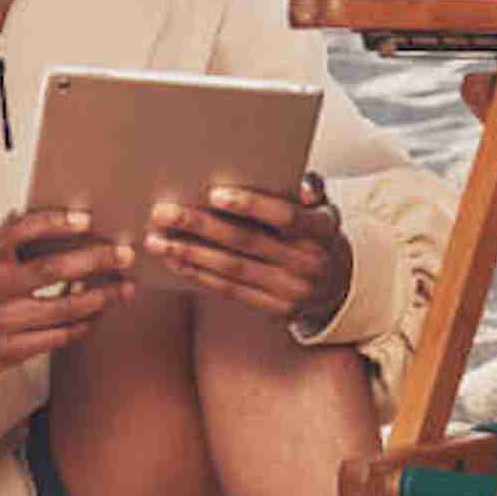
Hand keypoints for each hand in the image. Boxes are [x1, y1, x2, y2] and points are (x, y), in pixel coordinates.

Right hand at [0, 208, 135, 376]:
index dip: (53, 224)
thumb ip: (23, 229)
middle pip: (51, 270)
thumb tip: (67, 205)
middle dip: (94, 261)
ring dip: (100, 297)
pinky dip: (84, 324)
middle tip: (125, 255)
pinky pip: (56, 337)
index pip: (20, 232)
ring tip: (125, 287)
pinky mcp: (8, 350)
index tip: (86, 219)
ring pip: (61, 309)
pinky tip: (100, 312)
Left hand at [144, 171, 352, 330]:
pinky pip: (231, 291)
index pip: (285, 217)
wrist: (338, 286)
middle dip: (201, 226)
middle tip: (165, 213)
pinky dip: (201, 276)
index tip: (215, 194)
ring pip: (232, 269)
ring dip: (190, 254)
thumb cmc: (319, 236)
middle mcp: (308, 263)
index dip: (251, 206)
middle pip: (247, 242)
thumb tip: (301, 184)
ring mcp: (291, 290)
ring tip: (158, 241)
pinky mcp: (275, 310)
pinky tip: (177, 263)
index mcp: (322, 231)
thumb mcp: (325, 209)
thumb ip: (312, 190)